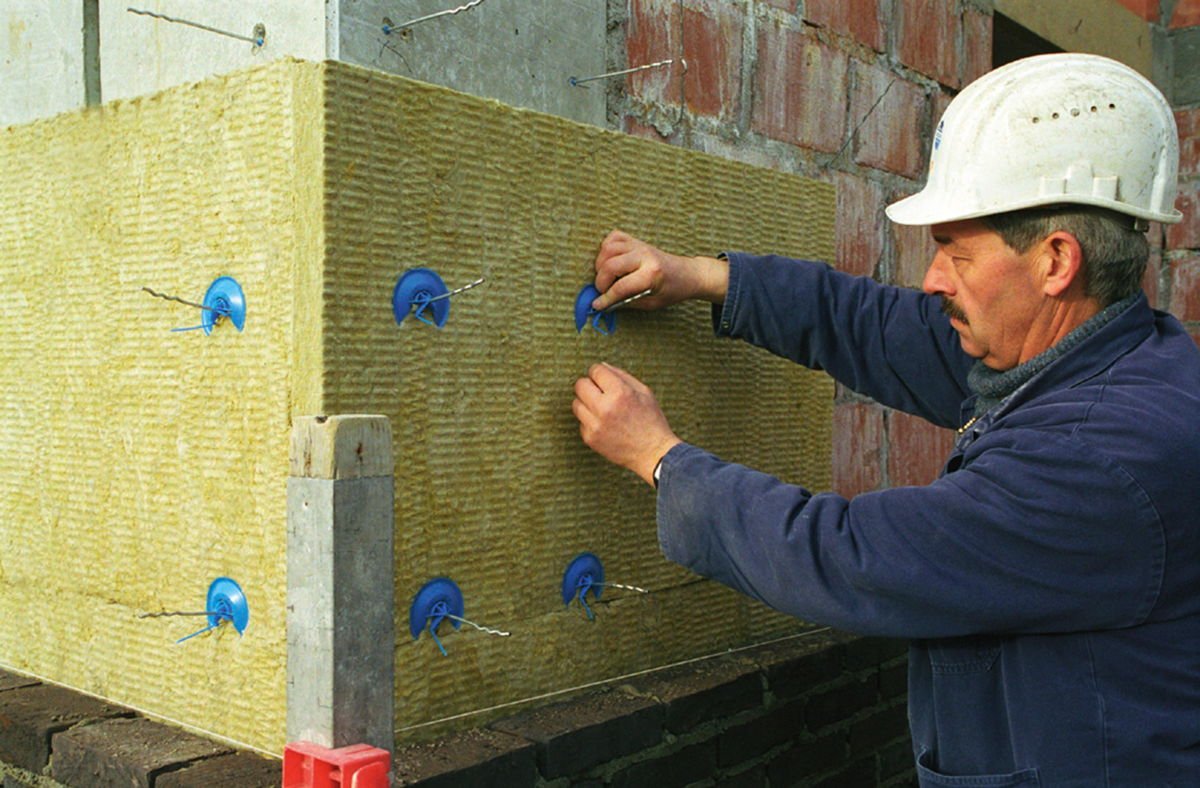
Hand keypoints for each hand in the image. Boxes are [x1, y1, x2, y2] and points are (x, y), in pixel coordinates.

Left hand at [572, 363, 681, 485]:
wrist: (653, 453)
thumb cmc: (651, 420)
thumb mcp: (644, 392)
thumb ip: (622, 376)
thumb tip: (601, 366)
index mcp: (620, 393)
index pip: (595, 370)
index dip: (599, 372)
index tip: (603, 378)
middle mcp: (604, 408)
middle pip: (580, 385)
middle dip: (589, 385)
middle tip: (599, 392)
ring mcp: (595, 425)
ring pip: (576, 403)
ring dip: (587, 403)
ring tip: (602, 409)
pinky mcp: (590, 438)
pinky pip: (581, 421)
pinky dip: (590, 421)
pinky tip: (605, 424)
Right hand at [590, 230, 728, 311]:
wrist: (687, 273)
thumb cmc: (671, 290)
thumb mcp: (652, 303)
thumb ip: (627, 302)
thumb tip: (605, 303)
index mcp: (651, 274)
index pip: (621, 287)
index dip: (606, 298)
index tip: (597, 305)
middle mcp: (644, 256)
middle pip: (610, 265)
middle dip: (601, 281)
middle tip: (604, 291)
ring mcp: (640, 245)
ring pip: (608, 249)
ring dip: (600, 264)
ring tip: (606, 276)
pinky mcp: (636, 240)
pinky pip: (613, 237)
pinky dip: (606, 248)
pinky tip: (609, 260)